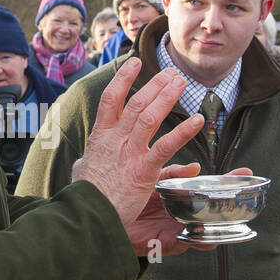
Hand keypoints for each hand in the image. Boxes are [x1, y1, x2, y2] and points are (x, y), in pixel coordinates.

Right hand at [72, 58, 203, 240]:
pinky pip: (166, 146)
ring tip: (181, 82)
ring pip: (149, 116)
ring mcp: (129, 154)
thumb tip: (82, 162)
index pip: (110, 100)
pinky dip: (183, 132)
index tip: (134, 63)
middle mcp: (114, 141)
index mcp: (100, 138)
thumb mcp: (81, 174)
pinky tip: (198, 120)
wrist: (87, 216)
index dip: (123, 79)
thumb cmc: (85, 197)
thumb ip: (85, 164)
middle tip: (171, 72)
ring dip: (167, 97)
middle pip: (135, 103)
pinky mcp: (143, 171)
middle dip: (154, 85)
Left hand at [129, 166, 253, 255]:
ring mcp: (178, 228)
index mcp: (182, 197)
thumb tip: (195, 167)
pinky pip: (187, 244)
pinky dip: (199, 243)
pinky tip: (208, 239)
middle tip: (247, 198)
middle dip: (231, 206)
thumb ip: (173, 173)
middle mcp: (184, 213)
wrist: (108, 217)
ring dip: (219, 229)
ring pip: (206, 232)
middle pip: (213, 212)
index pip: (208, 188)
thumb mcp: (154, 178)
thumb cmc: (131, 196)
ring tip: (232, 223)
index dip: (227, 182)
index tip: (246, 172)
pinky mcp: (168, 243)